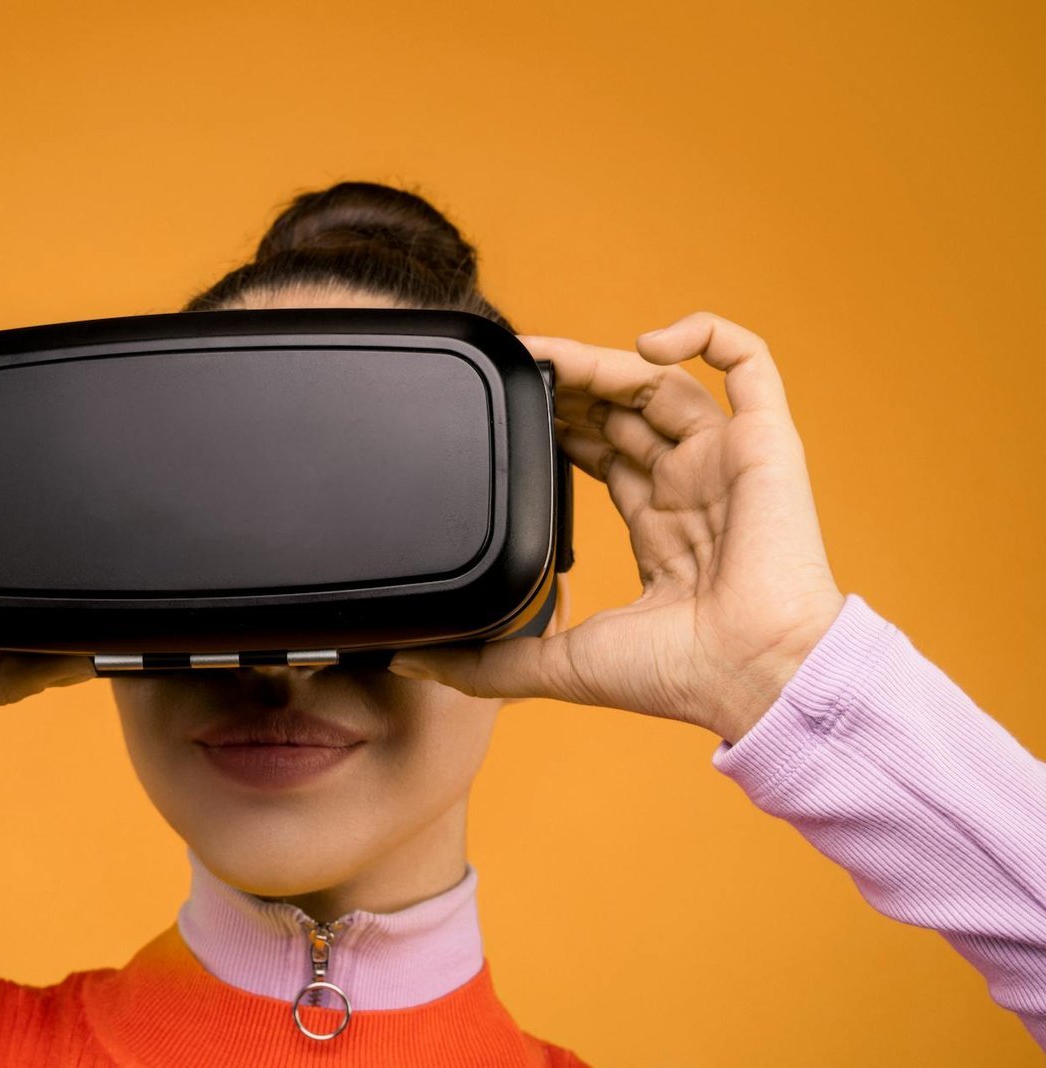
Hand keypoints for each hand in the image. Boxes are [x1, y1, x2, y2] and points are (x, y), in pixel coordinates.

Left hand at [388, 312, 845, 743]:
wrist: (752, 677)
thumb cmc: (677, 677)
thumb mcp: (558, 664)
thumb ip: (485, 662)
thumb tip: (410, 659)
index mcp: (658, 529)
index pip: (601, 454)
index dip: (557, 424)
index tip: (511, 408)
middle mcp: (692, 487)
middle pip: (624, 412)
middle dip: (568, 388)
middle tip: (518, 372)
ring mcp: (728, 460)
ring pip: (663, 382)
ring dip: (605, 362)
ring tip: (550, 356)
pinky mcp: (764, 441)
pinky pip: (749, 362)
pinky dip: (705, 333)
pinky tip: (647, 341)